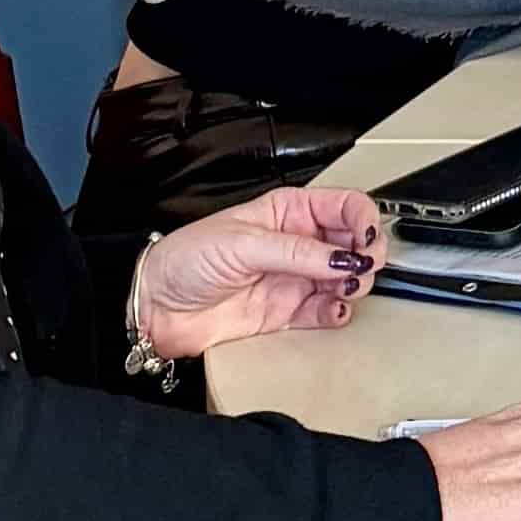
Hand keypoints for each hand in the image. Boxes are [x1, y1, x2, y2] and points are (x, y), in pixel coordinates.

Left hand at [132, 182, 381, 361]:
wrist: (153, 308)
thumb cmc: (184, 260)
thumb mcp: (243, 244)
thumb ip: (297, 252)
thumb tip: (343, 257)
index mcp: (288, 212)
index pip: (344, 206)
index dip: (363, 219)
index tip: (366, 239)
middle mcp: (297, 244)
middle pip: (352, 243)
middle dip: (365, 254)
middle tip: (361, 268)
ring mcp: (294, 278)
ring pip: (346, 278)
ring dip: (355, 285)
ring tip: (346, 291)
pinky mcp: (287, 312)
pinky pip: (326, 312)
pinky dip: (339, 313)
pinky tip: (336, 311)